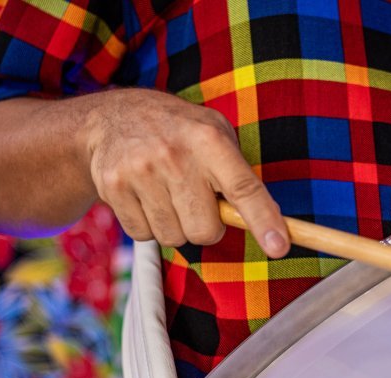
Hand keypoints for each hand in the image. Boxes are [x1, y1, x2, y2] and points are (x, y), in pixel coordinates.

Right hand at [84, 88, 288, 256]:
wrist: (110, 118)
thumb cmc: (177, 131)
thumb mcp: (214, 132)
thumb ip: (239, 174)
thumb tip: (266, 221)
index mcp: (209, 139)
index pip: (243, 188)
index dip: (264, 220)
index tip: (279, 247)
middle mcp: (175, 154)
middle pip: (205, 230)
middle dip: (205, 226)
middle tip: (194, 201)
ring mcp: (141, 171)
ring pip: (174, 238)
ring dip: (175, 226)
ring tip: (165, 194)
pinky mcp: (114, 187)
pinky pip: (144, 235)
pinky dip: (148, 225)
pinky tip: (144, 197)